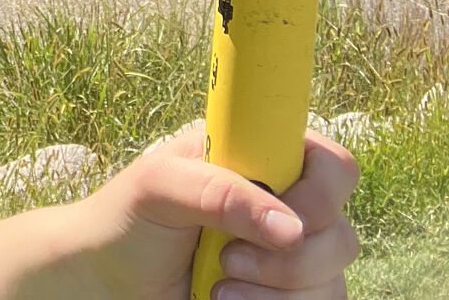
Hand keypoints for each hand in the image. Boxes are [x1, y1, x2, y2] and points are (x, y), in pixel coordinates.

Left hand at [74, 122, 359, 299]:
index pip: (332, 166)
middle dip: (288, 259)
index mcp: (260, 161)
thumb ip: (219, 193)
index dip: (321, 195)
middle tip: (228, 257)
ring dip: (276, 291)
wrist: (109, 279)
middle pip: (340, 235)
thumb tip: (292, 229)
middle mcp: (283, 207)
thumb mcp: (158, 187)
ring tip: (219, 285)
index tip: (283, 216)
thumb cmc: (128, 219)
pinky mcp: (283, 296)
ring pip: (330, 281)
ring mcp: (287, 257)